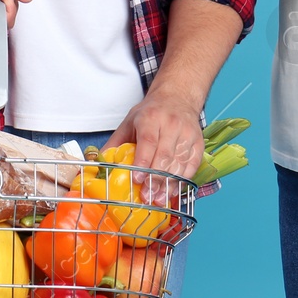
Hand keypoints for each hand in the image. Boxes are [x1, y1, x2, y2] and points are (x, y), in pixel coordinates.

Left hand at [105, 88, 204, 204]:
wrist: (178, 98)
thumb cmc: (151, 113)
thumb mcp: (129, 122)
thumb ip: (115, 144)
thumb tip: (99, 165)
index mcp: (151, 118)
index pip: (148, 142)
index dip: (143, 162)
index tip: (137, 180)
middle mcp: (171, 124)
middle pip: (164, 156)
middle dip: (155, 179)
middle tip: (146, 197)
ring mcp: (187, 133)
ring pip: (179, 163)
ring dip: (169, 184)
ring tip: (159, 199)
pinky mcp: (198, 142)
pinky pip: (192, 165)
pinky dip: (183, 180)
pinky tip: (172, 191)